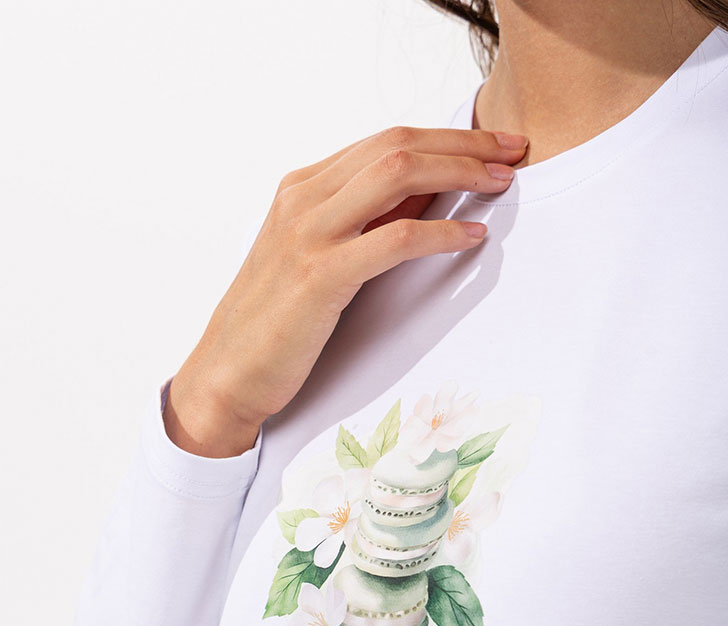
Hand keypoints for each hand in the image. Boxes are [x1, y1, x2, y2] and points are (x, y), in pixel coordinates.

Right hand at [168, 124, 526, 456]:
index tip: (492, 146)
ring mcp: (308, 233)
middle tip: (514, 150)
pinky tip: (471, 238)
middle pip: (397, 145)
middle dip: (464, 144)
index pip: (385, 141)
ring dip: (459, 172)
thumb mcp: (316, 257)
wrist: (227, 374)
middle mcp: (303, 198)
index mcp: (301, 188)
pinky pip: (394, 239)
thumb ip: (360, 224)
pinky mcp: (319, 275)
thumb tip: (424, 197)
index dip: (446, 138)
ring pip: (397, 175)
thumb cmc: (275, 324)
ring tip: (502, 182)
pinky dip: (440, 234)